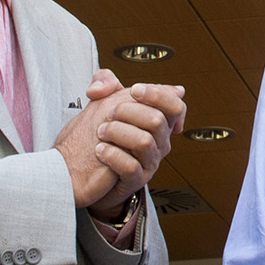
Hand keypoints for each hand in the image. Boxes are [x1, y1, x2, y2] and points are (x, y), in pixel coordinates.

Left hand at [53, 73, 185, 211]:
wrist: (88, 172)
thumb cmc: (103, 135)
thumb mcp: (104, 102)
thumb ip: (103, 83)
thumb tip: (101, 87)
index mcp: (159, 122)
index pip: (176, 106)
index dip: (158, 94)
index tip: (134, 90)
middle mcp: (160, 143)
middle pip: (157, 120)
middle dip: (128, 111)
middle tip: (109, 113)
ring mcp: (149, 162)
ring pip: (144, 142)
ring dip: (117, 132)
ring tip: (101, 132)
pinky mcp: (135, 180)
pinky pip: (130, 166)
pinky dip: (112, 155)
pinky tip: (100, 150)